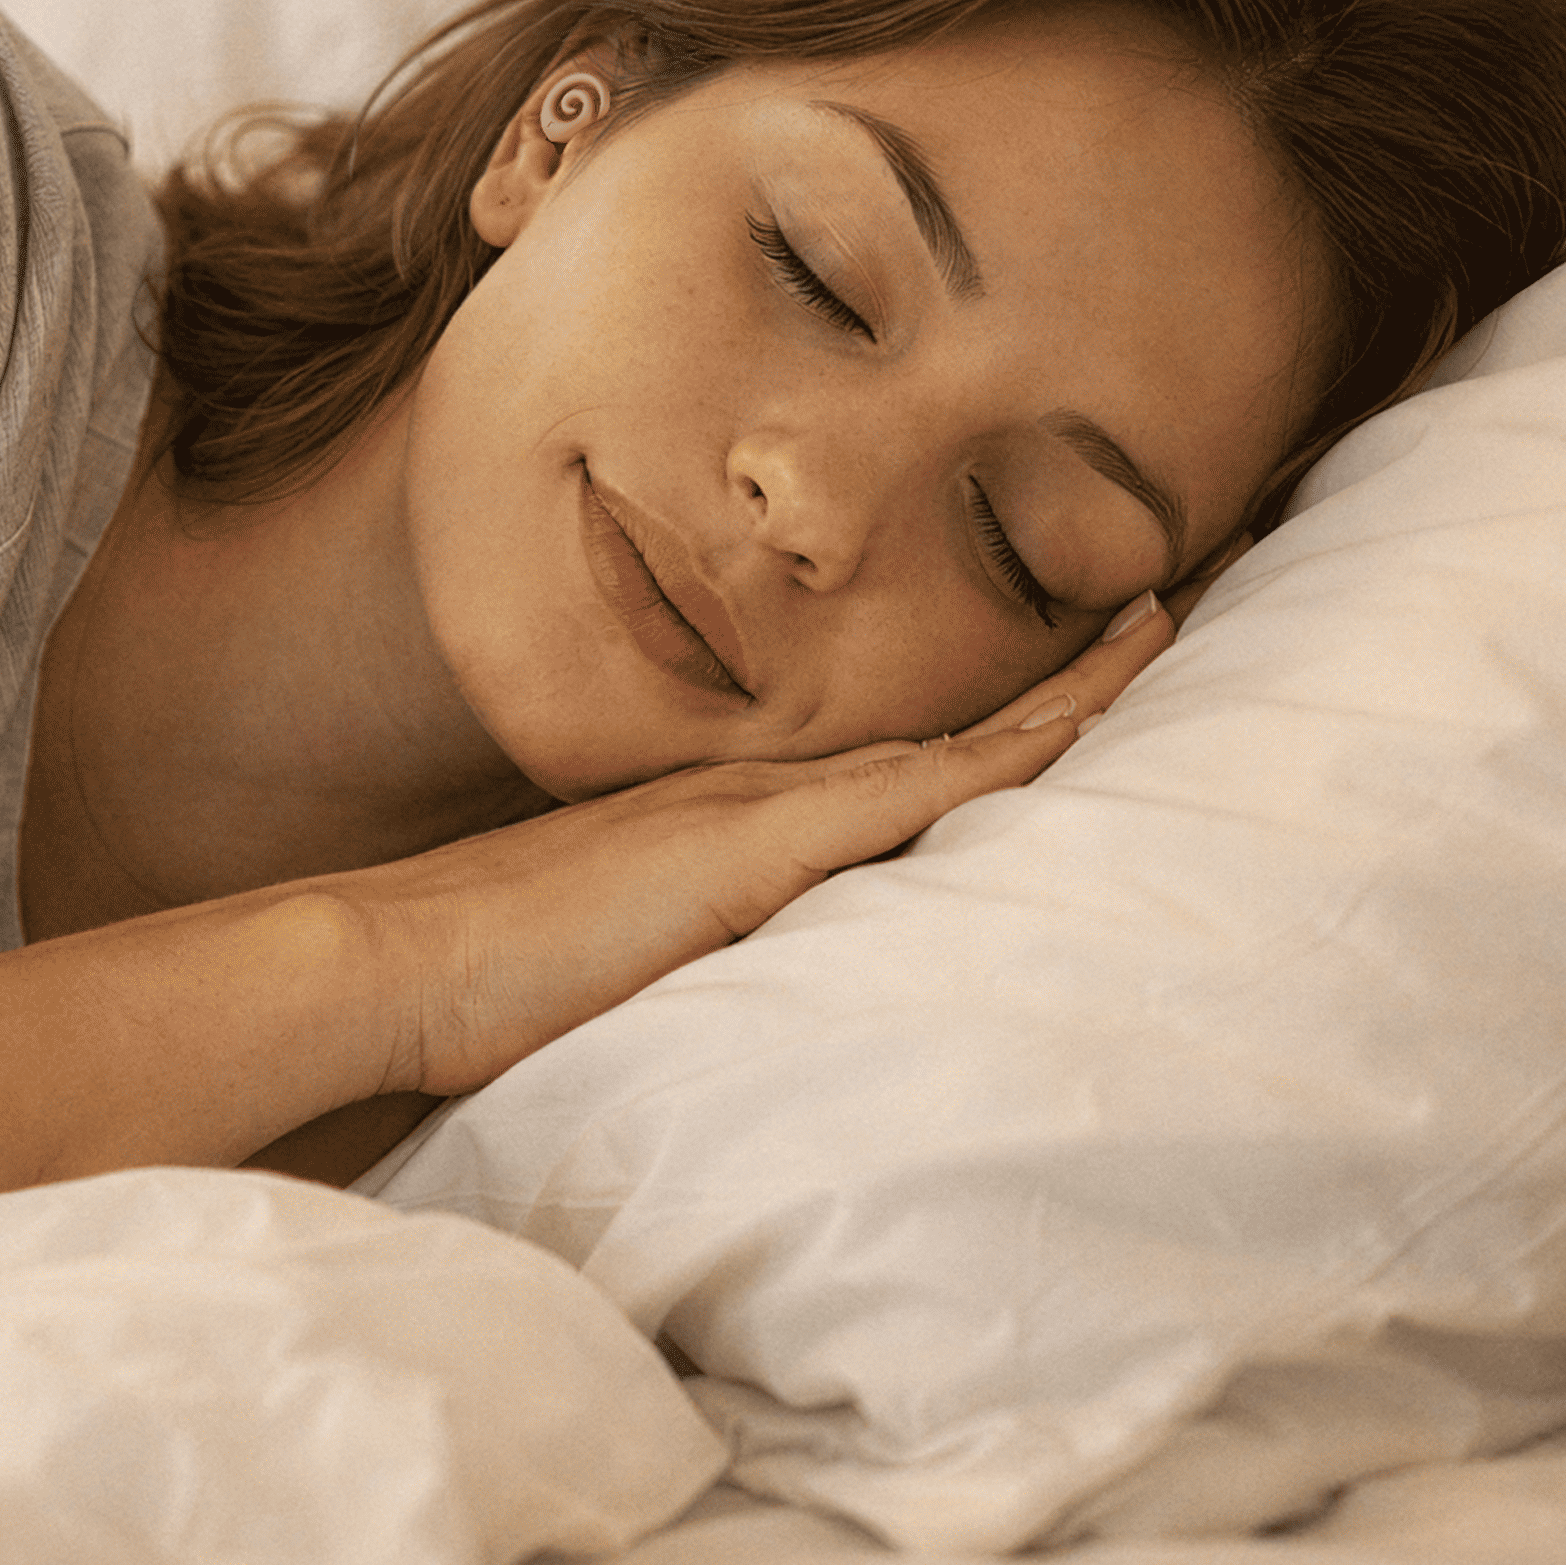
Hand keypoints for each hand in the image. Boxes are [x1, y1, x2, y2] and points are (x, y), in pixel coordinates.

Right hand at [336, 590, 1178, 1100]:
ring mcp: (764, 807)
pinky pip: (912, 795)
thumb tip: (757, 967)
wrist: (398, 957)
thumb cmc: (488, 969)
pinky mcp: (756, 849)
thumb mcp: (619, 938)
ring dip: (1062, 687)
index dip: (1008, 700)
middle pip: (952, 718)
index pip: (907, 745)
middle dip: (1067, 665)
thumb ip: (698, 931)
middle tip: (1168, 595)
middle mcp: (767, 783)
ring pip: (952, 736)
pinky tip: (1075, 725)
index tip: (1095, 656)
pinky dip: (1001, 753)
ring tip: (1158, 621)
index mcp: (743, 804)